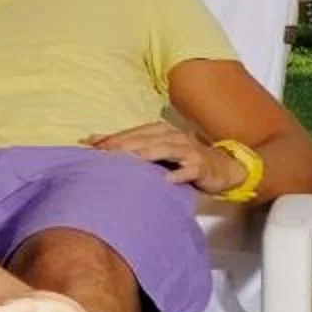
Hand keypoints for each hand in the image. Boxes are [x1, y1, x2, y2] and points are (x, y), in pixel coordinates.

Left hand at [89, 123, 242, 194]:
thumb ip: (126, 144)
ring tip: (130, 161)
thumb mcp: (153, 150)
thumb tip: (90, 139)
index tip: (90, 147)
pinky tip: (167, 180)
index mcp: (159, 130)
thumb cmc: (181, 159)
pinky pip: (189, 170)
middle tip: (104, 154)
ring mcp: (188, 150)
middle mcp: (173, 136)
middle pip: (145, 139)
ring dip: (148, 154)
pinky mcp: (201, 166)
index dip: (112, 139)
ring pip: (166, 149)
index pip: (132, 133)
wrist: (222, 167)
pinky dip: (179, 174)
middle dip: (124, 145)